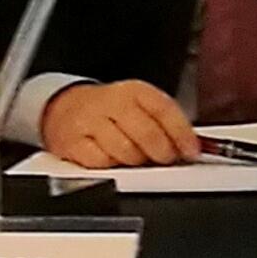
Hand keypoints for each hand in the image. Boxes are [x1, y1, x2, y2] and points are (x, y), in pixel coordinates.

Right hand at [40, 79, 197, 168]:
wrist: (63, 108)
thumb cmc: (109, 111)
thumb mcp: (139, 106)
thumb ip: (165, 123)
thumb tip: (191, 146)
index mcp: (133, 91)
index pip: (164, 110)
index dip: (182, 134)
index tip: (193, 150)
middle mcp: (111, 102)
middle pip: (147, 133)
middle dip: (163, 152)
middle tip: (166, 158)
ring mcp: (89, 122)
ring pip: (127, 151)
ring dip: (138, 161)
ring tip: (137, 157)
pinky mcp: (73, 143)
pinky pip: (103, 163)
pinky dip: (113, 166)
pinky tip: (113, 158)